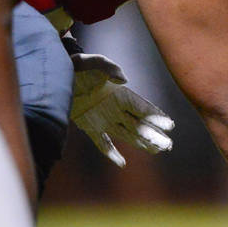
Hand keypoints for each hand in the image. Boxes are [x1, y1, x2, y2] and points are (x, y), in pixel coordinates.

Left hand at [70, 53, 173, 167]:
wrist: (57, 73)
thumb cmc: (79, 66)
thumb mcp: (94, 62)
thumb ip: (109, 68)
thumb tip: (124, 79)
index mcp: (120, 93)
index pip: (142, 108)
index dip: (156, 117)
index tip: (170, 126)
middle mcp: (115, 108)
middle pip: (139, 125)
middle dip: (154, 135)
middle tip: (169, 145)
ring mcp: (104, 118)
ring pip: (127, 134)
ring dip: (142, 143)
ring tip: (157, 151)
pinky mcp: (89, 126)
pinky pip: (102, 142)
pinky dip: (111, 153)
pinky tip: (121, 164)